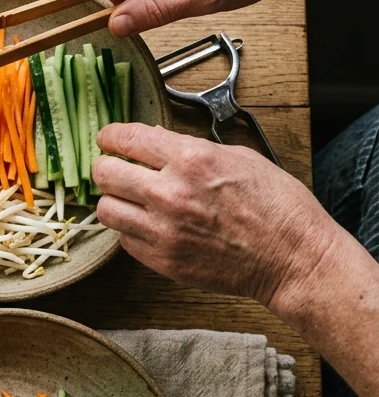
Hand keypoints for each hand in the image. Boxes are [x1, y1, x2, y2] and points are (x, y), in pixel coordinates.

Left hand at [91, 123, 340, 306]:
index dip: (111, 136)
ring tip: (131, 200)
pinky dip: (131, 230)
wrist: (292, 259)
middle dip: (107, 167)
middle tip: (116, 169)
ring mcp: (163, 230)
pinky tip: (150, 225)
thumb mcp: (241, 158)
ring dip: (115, 201)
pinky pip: (124, 240)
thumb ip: (192, 149)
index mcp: (192, 160)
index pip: (129, 139)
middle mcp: (171, 193)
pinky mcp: (161, 260)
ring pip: (106, 209)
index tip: (107, 138)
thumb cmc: (277, 207)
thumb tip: (156, 141)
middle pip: (104, 174)